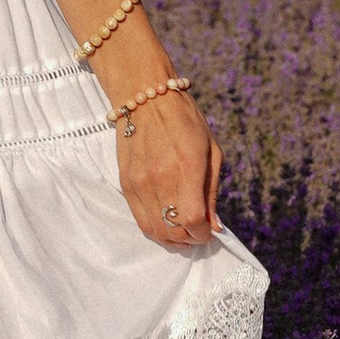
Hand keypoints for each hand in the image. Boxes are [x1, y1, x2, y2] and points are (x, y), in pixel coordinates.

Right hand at [114, 83, 219, 252]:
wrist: (146, 99)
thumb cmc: (185, 121)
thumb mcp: (211, 151)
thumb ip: (212, 191)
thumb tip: (214, 226)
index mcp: (187, 167)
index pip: (193, 220)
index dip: (203, 234)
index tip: (209, 232)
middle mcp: (160, 178)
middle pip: (173, 230)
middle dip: (189, 239)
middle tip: (197, 232)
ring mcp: (140, 182)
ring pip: (154, 230)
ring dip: (171, 239)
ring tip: (182, 232)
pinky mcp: (126, 184)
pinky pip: (139, 219)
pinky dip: (154, 229)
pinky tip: (165, 223)